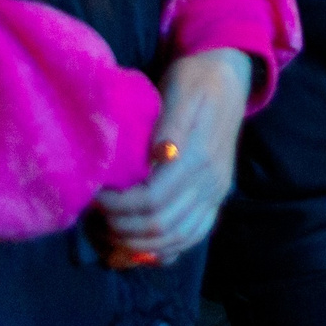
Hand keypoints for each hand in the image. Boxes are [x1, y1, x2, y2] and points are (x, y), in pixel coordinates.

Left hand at [93, 48, 251, 266]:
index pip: (152, 200)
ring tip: (113, 231)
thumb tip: (157, 155)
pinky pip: (194, 235)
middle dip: (122, 226)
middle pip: (161, 225)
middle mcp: (211, 182)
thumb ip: (170, 125)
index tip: (95, 194)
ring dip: (141, 242)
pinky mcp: (216, 196)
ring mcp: (216, 192)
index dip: (118, 206)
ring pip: (178, 238)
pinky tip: (145, 247)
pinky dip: (168, 249)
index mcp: (199, 157)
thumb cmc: (197, 79)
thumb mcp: (180, 89)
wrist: (230, 77)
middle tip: (98, 214)